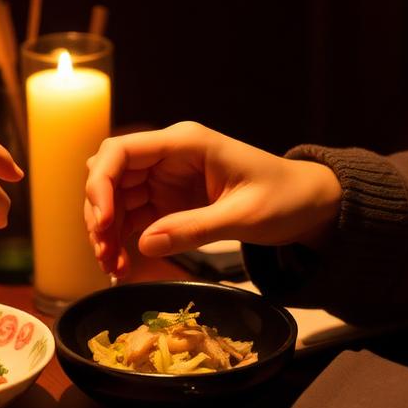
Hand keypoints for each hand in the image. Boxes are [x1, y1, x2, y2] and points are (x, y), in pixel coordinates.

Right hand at [85, 122, 340, 275]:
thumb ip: (195, 228)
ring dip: (106, 230)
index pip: (122, 150)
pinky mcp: (167, 200)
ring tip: (111, 265)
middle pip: (110, 174)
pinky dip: (121, 238)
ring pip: (115, 198)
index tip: (103, 222)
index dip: (102, 183)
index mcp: (185, 143)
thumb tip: (144, 244)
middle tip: (103, 251)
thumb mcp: (244, 216)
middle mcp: (167, 155)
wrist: (309, 205)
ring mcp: (164, 177)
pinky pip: (132, 216)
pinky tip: (121, 264)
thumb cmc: (284, 199)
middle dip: (99, 212)